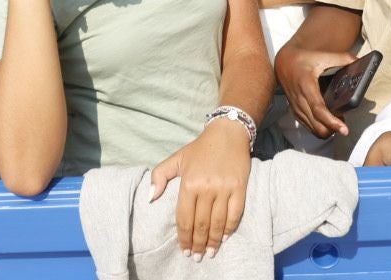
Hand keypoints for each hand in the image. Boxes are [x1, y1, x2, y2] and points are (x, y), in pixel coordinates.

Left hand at [149, 118, 250, 259]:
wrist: (227, 133)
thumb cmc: (200, 148)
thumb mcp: (176, 158)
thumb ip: (159, 176)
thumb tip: (149, 198)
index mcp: (188, 183)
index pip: (184, 218)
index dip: (184, 237)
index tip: (184, 250)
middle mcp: (206, 188)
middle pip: (201, 224)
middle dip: (197, 244)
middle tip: (196, 257)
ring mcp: (224, 188)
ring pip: (217, 222)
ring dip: (213, 242)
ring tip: (209, 254)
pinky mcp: (240, 187)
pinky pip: (235, 214)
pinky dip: (229, 229)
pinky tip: (224, 238)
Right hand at [274, 44, 351, 138]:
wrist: (284, 63)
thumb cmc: (303, 60)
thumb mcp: (322, 56)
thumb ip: (342, 59)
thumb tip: (359, 62)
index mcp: (306, 85)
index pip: (318, 109)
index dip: (332, 121)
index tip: (344, 129)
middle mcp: (300, 99)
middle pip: (318, 125)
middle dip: (333, 129)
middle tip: (344, 123)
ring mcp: (296, 108)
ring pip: (314, 130)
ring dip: (327, 130)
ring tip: (337, 122)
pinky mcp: (296, 112)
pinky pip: (309, 127)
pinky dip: (320, 128)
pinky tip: (328, 121)